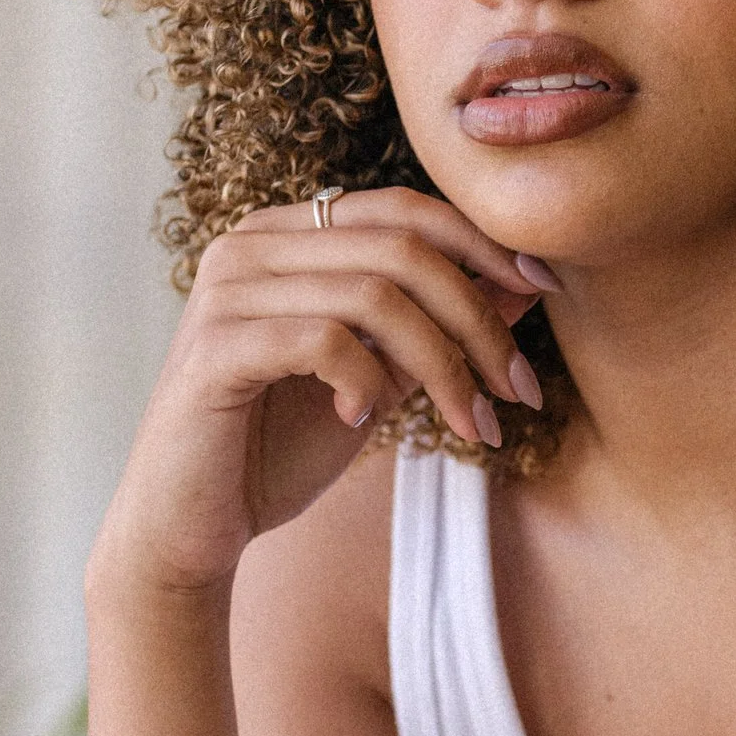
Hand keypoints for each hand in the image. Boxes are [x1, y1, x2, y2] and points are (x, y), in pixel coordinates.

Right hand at [93, 187, 555, 595]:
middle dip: (478, 320)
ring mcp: (226, 290)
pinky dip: (367, 381)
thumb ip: (433, 328)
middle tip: (518, 389)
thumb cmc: (278, 448)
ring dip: (444, 365)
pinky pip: (325, 339)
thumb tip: (521, 287)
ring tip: (470, 423)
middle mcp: (251, 245)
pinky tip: (364, 419)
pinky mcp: (214, 347)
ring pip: (374, 295)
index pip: (404, 210)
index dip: (482, 245)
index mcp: (287, 236)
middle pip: (402, 250)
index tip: (543, 292)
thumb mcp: (378, 379)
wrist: (192, 526)